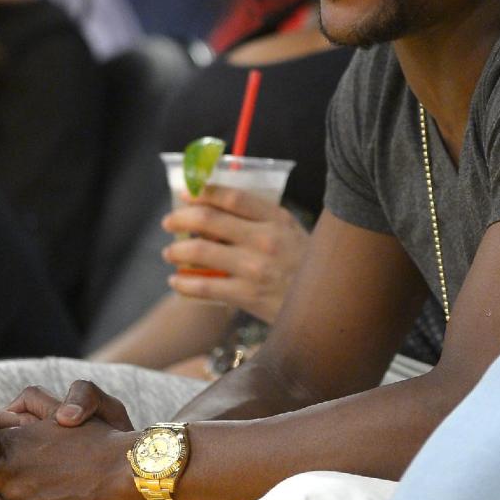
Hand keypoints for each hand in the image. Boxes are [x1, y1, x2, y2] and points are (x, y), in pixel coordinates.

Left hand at [163, 186, 309, 323]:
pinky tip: (177, 282)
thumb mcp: (293, 233)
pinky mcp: (248, 295)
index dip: (203, 192)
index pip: (232, 196)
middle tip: (169, 222)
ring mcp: (255, 268)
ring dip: (177, 251)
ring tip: (170, 253)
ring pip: (200, 252)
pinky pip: (204, 287)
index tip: (186, 194)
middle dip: (181, 219)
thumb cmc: (308, 267)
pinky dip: (184, 284)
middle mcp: (265, 239)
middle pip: (208, 219)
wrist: (330, 306)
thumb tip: (218, 209)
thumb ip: (263, 220)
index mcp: (277, 218)